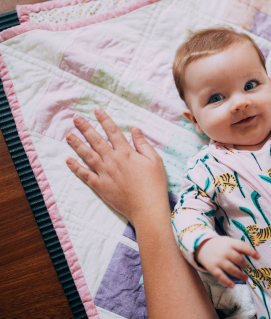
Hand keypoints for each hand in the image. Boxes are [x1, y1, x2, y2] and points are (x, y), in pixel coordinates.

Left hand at [65, 108, 168, 224]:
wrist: (147, 208)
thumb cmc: (154, 184)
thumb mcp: (155, 160)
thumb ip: (143, 144)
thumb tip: (134, 130)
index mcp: (126, 152)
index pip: (113, 131)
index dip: (104, 119)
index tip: (96, 110)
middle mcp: (112, 160)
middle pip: (96, 140)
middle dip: (85, 128)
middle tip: (75, 118)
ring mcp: (104, 173)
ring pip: (87, 155)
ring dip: (77, 144)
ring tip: (68, 135)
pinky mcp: (100, 186)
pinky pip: (85, 175)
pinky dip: (75, 168)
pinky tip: (68, 160)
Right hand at [195, 237, 259, 287]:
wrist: (201, 246)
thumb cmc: (219, 245)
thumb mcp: (228, 241)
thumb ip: (238, 247)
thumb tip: (253, 254)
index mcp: (229, 243)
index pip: (242, 247)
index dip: (251, 252)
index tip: (258, 257)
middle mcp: (224, 251)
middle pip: (238, 259)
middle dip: (244, 265)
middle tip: (246, 267)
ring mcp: (218, 260)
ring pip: (231, 269)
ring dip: (240, 275)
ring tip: (245, 278)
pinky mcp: (212, 268)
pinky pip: (221, 276)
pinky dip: (227, 281)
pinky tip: (233, 285)